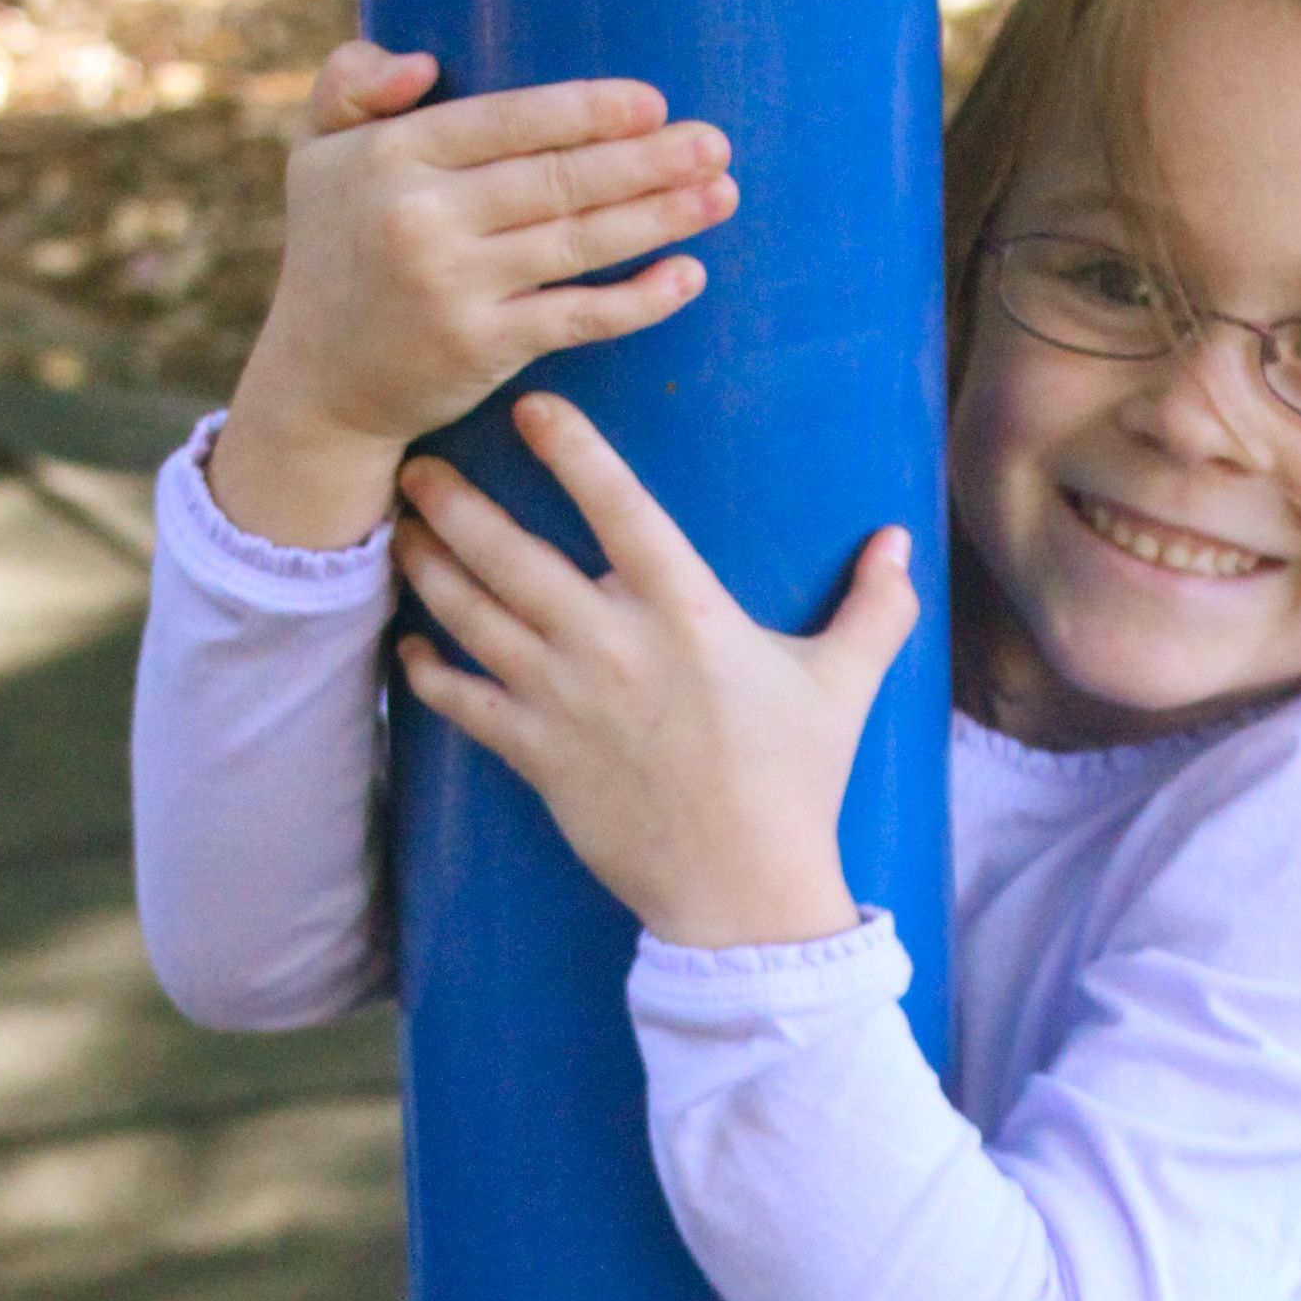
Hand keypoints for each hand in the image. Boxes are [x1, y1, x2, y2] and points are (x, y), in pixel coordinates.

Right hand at [210, 42, 738, 548]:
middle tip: (715, 143)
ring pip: (577, 242)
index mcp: (392, 155)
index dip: (586, 111)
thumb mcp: (314, 152)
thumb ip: (350, 81)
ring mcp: (453, 286)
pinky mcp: (481, 347)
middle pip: (556, 179)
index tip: (652, 104)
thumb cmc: (333, 249)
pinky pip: (577, 317)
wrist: (318, 381)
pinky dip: (638, 300)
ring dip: (660, 218)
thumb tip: (424, 62)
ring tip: (721, 194)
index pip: (508, 121)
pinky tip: (689, 276)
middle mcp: (421, 216)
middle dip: (646, 160)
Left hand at [393, 393, 917, 948]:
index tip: (531, 409)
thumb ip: (874, 607)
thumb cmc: (797, 783)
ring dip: (430, 568)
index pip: (619, 506)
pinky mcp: (537, 756)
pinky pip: (464, 704)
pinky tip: (407, 648)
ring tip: (401, 531)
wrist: (744, 892)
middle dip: (456, 503)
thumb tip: (899, 542)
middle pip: (513, 553)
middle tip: (415, 466)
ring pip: (474, 617)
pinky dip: (428, 674)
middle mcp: (612, 644)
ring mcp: (565, 701)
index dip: (572, 450)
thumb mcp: (845, 685)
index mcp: (686, 611)